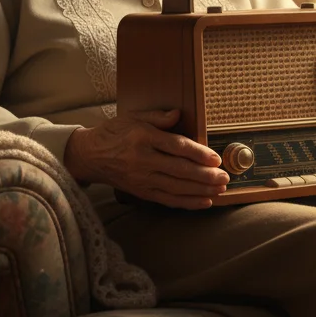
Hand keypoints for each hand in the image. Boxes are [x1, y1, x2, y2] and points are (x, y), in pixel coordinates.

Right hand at [65, 109, 228, 209]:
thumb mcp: (133, 117)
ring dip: (201, 190)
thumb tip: (178, 114)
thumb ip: (157, 116)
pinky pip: (168, 199)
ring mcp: (142, 179)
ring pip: (177, 188)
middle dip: (205, 175)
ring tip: (221, 189)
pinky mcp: (142, 192)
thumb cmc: (115, 133)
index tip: (216, 157)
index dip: (198, 153)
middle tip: (225, 177)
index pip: (176, 146)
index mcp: (143, 138)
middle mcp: (143, 160)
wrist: (90, 156)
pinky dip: (188, 202)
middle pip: (180, 170)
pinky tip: (205, 201)